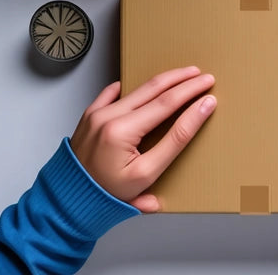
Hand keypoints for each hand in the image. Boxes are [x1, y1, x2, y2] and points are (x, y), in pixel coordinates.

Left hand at [71, 67, 216, 212]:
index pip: (166, 102)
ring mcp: (95, 114)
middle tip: (201, 74)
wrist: (68, 203)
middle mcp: (107, 116)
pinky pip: (111, 93)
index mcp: (121, 130)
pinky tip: (141, 85)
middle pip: (152, 88)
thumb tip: (202, 111)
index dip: (190, 90)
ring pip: (135, 89)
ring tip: (180, 76)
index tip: (208, 83)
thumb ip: (178, 138)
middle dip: (180, 79)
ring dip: (161, 81)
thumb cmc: (108, 194)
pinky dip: (130, 88)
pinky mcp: (89, 116)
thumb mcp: (148, 172)